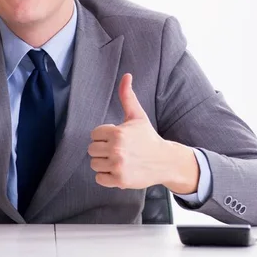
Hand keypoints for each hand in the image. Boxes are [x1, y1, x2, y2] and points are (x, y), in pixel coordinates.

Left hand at [88, 73, 198, 193]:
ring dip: (103, 163)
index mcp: (117, 132)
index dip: (103, 136)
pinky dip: (106, 176)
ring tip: (117, 159)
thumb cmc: (148, 137)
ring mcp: (118, 166)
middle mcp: (116, 149)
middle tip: (116, 149)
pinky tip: (118, 169)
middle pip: (92, 150)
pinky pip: (99, 178)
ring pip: (94, 164)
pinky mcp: (120, 180)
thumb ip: (127, 96)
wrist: (165, 161)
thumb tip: (127, 75)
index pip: (94, 134)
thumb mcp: (137, 116)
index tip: (115, 138)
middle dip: (102, 149)